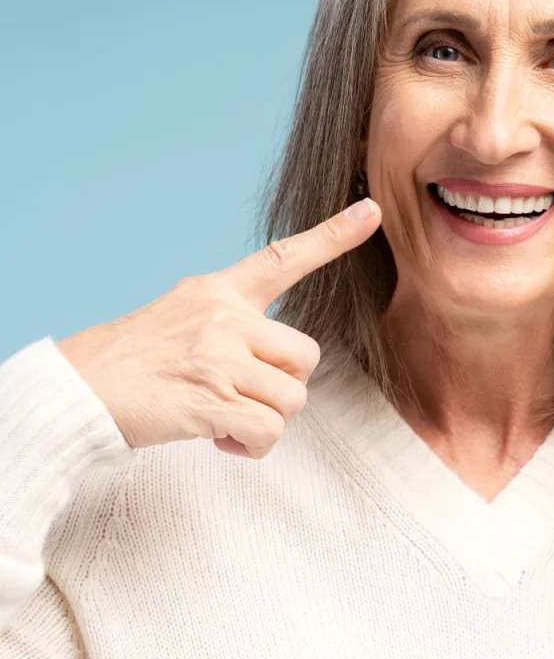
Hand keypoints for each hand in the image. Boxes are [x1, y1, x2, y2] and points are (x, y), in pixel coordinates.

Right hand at [57, 199, 380, 458]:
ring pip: (293, 400)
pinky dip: (252, 447)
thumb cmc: (132, 360)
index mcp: (220, 292)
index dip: (334, 235)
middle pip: (307, 358)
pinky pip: (270, 432)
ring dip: (266, 421)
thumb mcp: (181, 316)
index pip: (285, 257)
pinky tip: (221, 440)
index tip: (372, 210)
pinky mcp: (211, 401)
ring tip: (224, 419)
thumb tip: (273, 358)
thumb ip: (231, 324)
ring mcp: (219, 358)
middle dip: (283, 386)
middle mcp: (225, 318)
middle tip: (242, 395)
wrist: (75, 390)